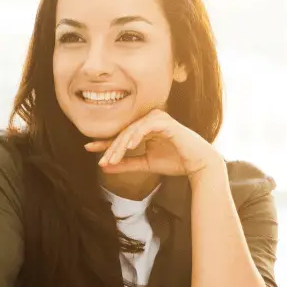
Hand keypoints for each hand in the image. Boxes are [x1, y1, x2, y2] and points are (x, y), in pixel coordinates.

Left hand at [84, 109, 222, 178]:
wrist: (198, 164)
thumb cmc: (175, 162)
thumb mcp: (145, 164)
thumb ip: (126, 164)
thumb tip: (103, 167)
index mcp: (145, 127)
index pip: (121, 134)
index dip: (105, 142)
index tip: (88, 148)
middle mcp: (150, 119)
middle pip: (124, 132)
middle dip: (111, 148)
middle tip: (102, 160)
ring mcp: (157, 118)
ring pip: (132, 130)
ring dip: (121, 145)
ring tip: (113, 158)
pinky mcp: (165, 122)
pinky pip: (146, 127)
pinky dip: (136, 136)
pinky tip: (129, 146)